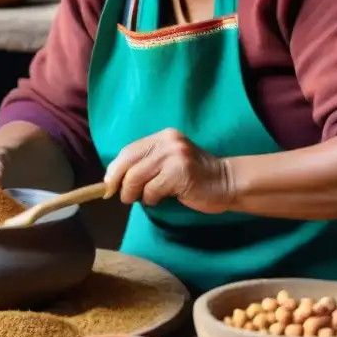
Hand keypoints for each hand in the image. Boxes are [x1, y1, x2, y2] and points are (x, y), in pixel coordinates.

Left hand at [104, 128, 233, 213]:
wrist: (227, 182)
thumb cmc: (195, 176)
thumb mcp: (169, 162)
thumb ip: (147, 163)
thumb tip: (115, 179)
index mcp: (162, 137)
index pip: (128, 150)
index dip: (115, 168)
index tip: (109, 184)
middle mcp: (167, 142)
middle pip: (129, 162)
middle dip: (119, 182)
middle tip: (120, 196)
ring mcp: (175, 156)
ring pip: (137, 177)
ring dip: (134, 193)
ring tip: (143, 199)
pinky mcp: (180, 173)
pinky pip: (152, 190)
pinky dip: (151, 199)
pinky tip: (159, 200)